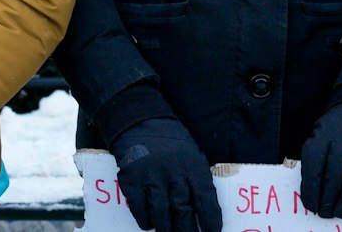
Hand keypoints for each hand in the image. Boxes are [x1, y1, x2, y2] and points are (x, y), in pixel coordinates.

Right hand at [110, 116, 221, 231]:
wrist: (140, 121)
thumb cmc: (170, 143)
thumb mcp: (191, 155)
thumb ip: (197, 180)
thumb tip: (204, 213)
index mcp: (193, 164)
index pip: (205, 198)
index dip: (210, 219)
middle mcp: (173, 171)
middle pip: (183, 211)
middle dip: (187, 230)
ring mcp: (151, 176)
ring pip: (161, 214)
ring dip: (166, 228)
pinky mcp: (131, 179)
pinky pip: (139, 209)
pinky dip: (145, 220)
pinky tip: (150, 222)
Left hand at [299, 101, 341, 218]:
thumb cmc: (340, 131)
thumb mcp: (323, 135)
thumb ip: (317, 160)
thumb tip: (313, 197)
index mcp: (326, 130)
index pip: (314, 162)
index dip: (312, 188)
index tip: (312, 206)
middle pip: (335, 173)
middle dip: (329, 199)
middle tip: (327, 213)